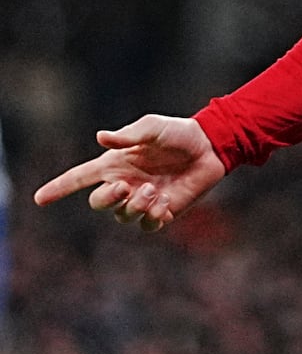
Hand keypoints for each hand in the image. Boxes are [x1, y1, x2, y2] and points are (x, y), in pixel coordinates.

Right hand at [34, 114, 225, 231]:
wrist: (211, 146)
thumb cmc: (180, 133)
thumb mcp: (153, 127)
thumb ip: (128, 135)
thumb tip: (101, 137)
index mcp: (116, 164)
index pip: (80, 178)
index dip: (59, 187)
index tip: (39, 198)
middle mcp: (125, 183)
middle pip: (98, 203)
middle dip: (106, 199)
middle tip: (126, 186)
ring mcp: (143, 199)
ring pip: (122, 216)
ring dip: (135, 206)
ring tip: (153, 190)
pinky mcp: (163, 210)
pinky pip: (148, 225)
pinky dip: (153, 217)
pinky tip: (164, 203)